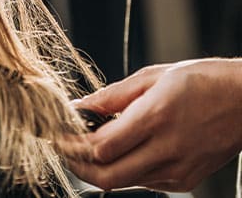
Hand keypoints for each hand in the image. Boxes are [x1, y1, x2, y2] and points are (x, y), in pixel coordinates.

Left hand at [57, 58, 241, 190]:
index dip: (73, 145)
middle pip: (106, 176)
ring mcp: (178, 169)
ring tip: (84, 151)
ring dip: (97, 170)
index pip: (101, 147)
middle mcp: (167, 148)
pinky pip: (144, 182)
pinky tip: (118, 154)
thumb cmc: (201, 81)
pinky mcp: (186, 179)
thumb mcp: (153, 77)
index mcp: (156, 117)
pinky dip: (123, 171)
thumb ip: (111, 96)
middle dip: (77, 166)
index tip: (58, 135)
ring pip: (123, 183)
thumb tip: (79, 106)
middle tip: (63, 151)